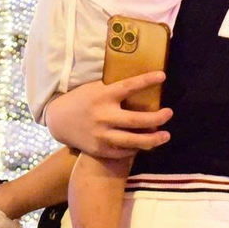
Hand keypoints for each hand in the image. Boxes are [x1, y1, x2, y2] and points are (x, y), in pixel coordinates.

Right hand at [42, 74, 171, 158]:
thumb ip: (113, 87)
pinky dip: (136, 148)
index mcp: (103, 95)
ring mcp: (101, 135)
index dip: (146, 80)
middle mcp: (103, 116)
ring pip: (133, 141)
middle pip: (136, 120)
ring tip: (165, 136)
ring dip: (153, 140)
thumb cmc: (82, 100)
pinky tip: (145, 144)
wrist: (59, 121)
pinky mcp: (99, 150)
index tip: (162, 76)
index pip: (129, 86)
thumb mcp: (94, 87)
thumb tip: (139, 81)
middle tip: (169, 113)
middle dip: (157, 118)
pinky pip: (123, 152)